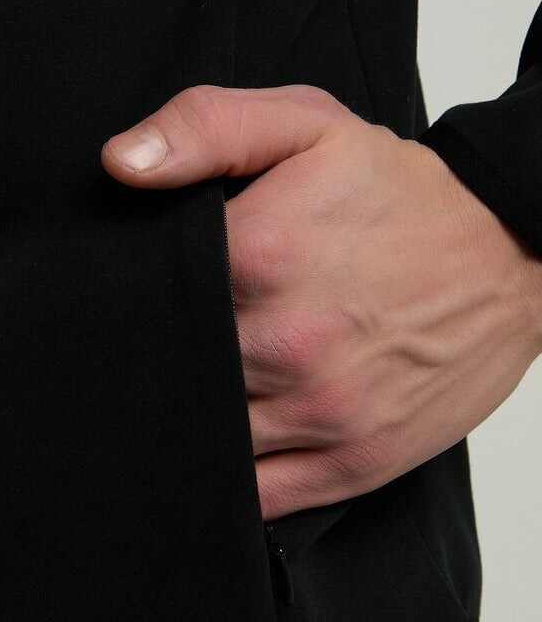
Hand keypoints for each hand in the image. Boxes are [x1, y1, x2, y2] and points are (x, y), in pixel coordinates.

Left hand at [101, 84, 541, 521]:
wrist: (513, 253)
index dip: (124, 295)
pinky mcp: (351, 463)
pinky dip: (223, 477)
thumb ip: (204, 128)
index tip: (127, 291)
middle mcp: (286, 342)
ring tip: (183, 387)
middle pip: (165, 370)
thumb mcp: (305, 124)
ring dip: (182, 418)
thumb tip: (119, 163)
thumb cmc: (399, 192)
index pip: (143, 294)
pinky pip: (251, 497)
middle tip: (151, 341)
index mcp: (261, 254)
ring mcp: (320, 412)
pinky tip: (215, 443)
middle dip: (150, 357)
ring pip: (201, 437)